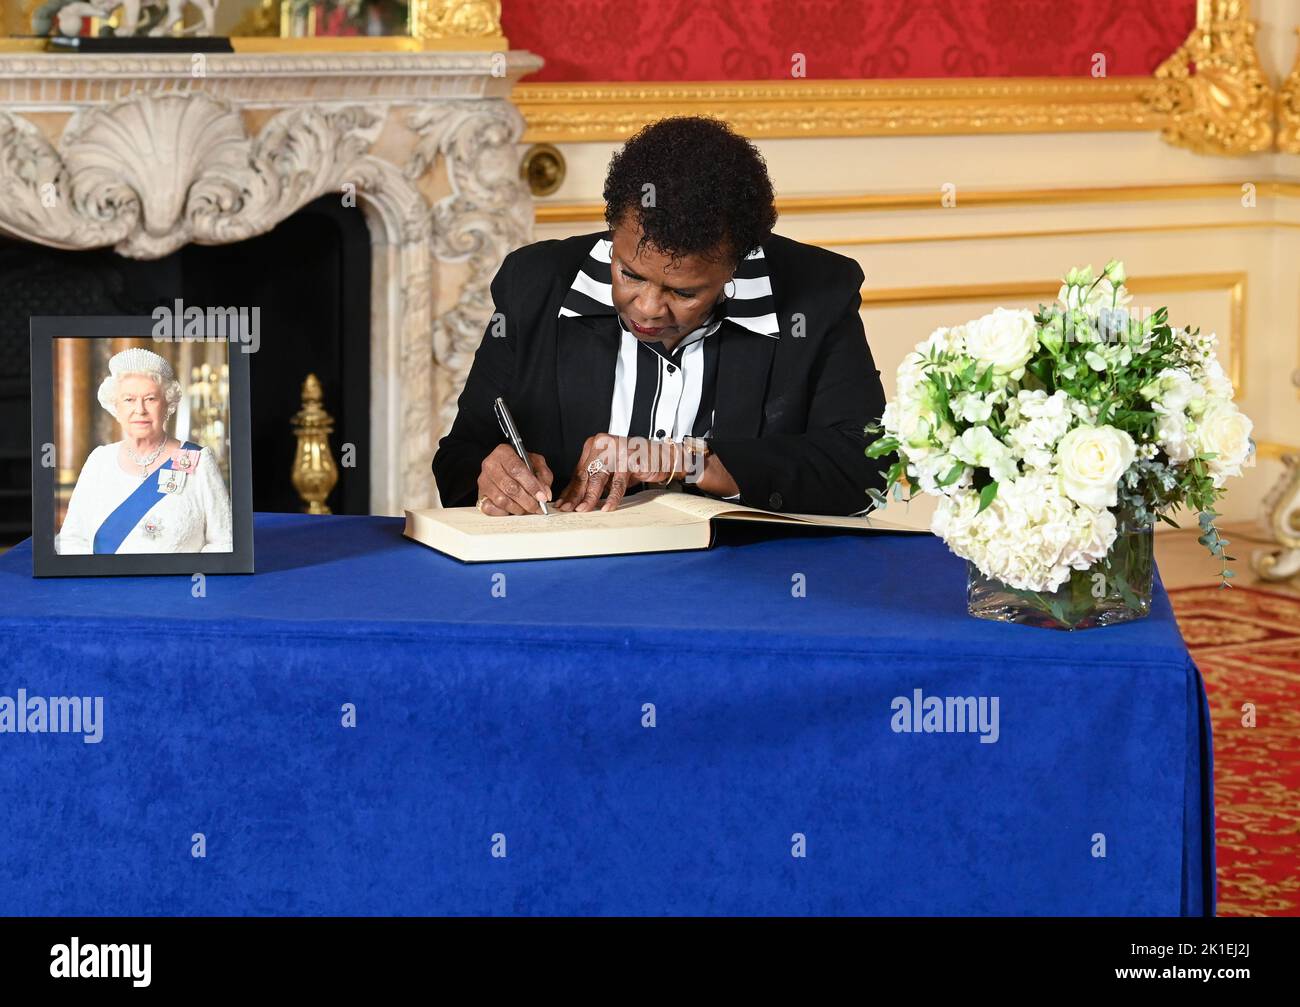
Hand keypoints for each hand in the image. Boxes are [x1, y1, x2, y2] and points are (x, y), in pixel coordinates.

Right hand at [476, 444, 553, 515]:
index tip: (542, 497)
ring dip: (518, 508)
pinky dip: (505, 512)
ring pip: (501, 500)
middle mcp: (490, 465)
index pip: (516, 470)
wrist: (505, 467)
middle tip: (538, 507)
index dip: (531, 485)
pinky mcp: (480, 495)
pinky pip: (491, 509)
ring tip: (528, 509)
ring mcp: (483, 481)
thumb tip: (545, 494)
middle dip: (527, 501)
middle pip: (509, 487)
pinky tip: (514, 509)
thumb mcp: (536, 463)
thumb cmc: (521, 464)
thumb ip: (543, 475)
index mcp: (503, 452)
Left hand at [555, 434, 681, 512]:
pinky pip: (618, 483)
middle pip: (586, 474)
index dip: (570, 489)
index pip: (579, 470)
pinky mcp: (629, 458)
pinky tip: (606, 507)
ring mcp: (617, 449)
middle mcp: (604, 444)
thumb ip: (592, 481)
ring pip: (599, 478)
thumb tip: (572, 498)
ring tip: (583, 509)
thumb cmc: (634, 464)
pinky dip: (612, 497)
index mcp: (595, 444)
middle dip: (576, 494)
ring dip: (590, 497)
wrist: (662, 457)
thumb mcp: (609, 471)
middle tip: (568, 509)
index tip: (562, 502)